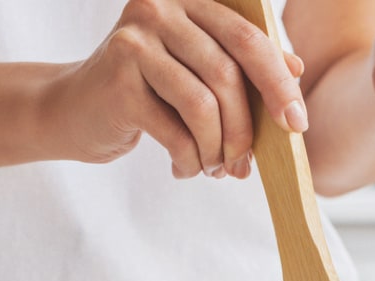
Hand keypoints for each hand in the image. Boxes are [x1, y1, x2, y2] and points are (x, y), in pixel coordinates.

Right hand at [51, 0, 308, 178]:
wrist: (77, 111)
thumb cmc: (151, 95)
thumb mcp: (199, 75)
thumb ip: (242, 68)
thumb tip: (296, 70)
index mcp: (189, 2)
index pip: (248, 39)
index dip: (278, 84)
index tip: (297, 125)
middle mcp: (159, 9)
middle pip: (227, 74)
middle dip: (245, 130)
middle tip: (246, 167)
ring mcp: (135, 42)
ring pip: (203, 106)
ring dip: (216, 150)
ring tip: (213, 170)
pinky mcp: (118, 81)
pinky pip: (175, 132)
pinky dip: (189, 160)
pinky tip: (185, 169)